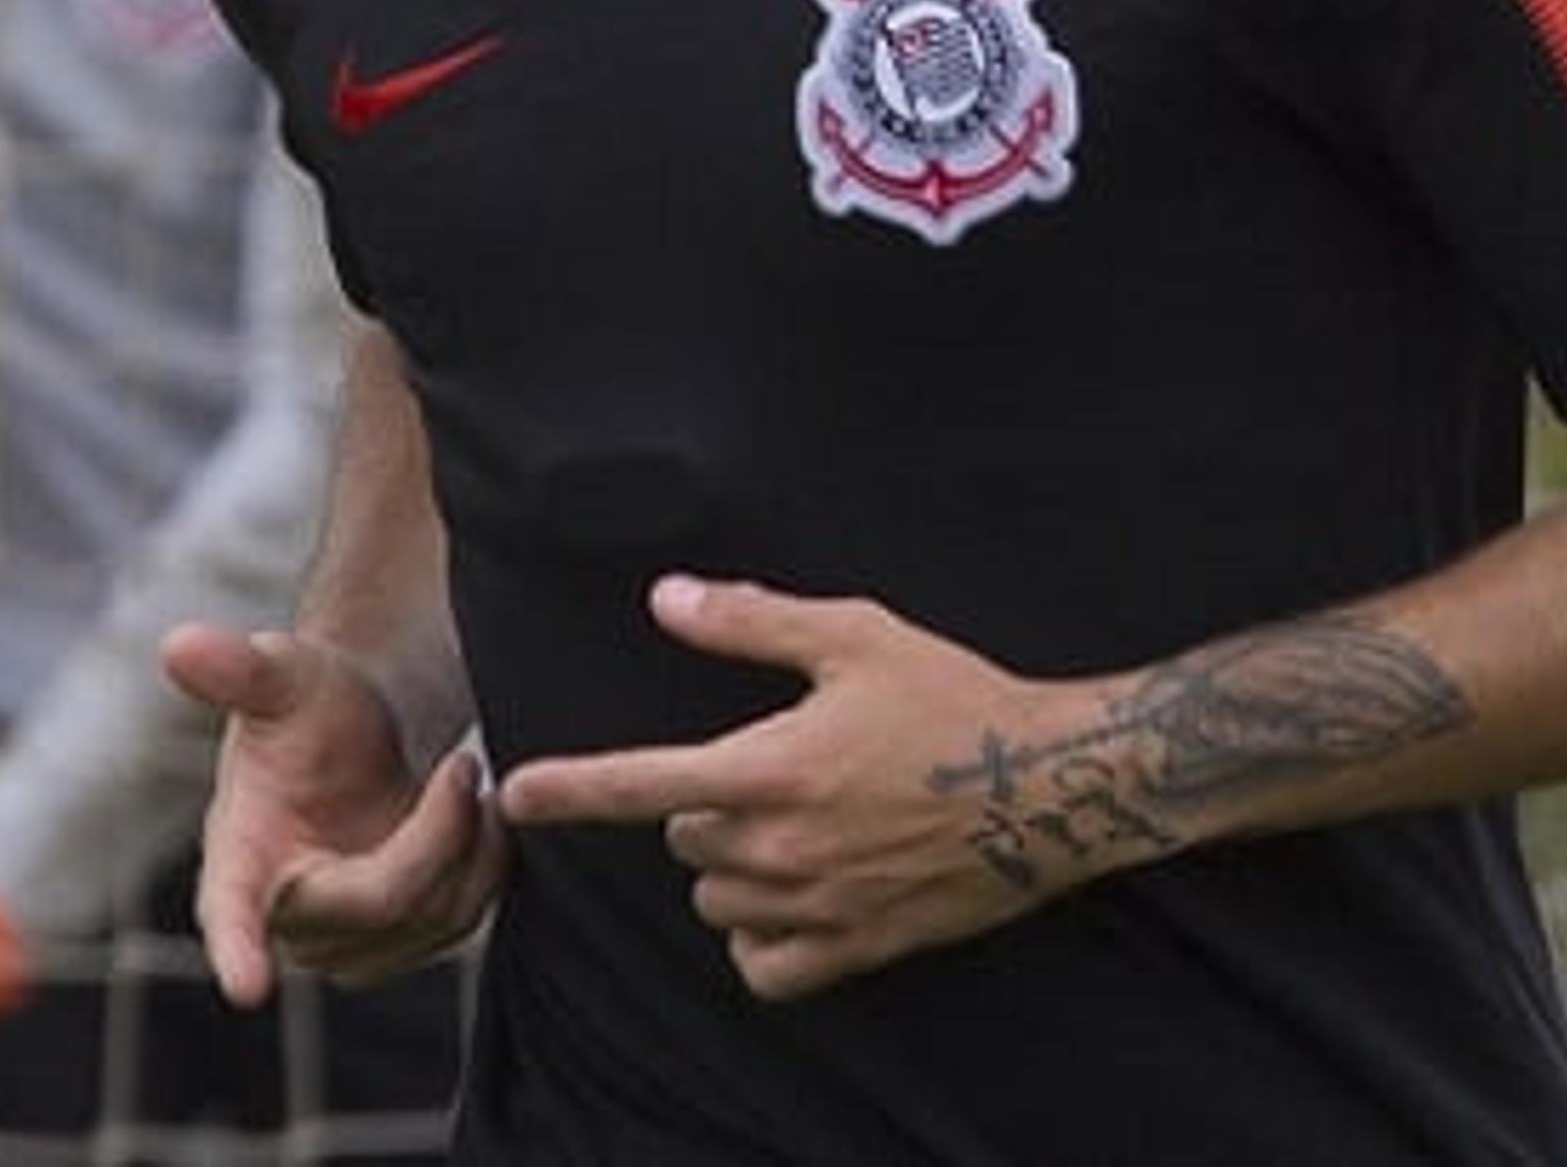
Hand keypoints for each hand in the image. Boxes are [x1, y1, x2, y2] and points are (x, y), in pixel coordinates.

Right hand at [162, 622, 508, 1002]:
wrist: (358, 735)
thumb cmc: (307, 707)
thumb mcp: (282, 676)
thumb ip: (237, 668)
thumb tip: (178, 644)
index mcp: (239, 857)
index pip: (230, 910)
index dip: (236, 948)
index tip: (247, 989)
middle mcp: (286, 918)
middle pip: (382, 901)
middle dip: (436, 830)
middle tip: (460, 765)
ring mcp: (345, 945)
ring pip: (433, 917)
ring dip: (467, 844)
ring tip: (460, 779)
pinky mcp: (399, 947)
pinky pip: (462, 921)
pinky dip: (483, 864)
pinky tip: (476, 817)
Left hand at [494, 576, 1146, 1002]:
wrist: (1051, 786)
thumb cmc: (954, 698)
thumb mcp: (857, 636)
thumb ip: (752, 622)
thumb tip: (666, 599)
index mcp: (775, 769)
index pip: (640, 785)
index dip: (568, 789)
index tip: (515, 791)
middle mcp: (785, 849)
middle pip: (684, 840)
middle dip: (707, 805)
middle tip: (776, 768)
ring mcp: (820, 907)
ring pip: (718, 902)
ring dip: (733, 868)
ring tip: (796, 826)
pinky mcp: (856, 948)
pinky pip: (763, 967)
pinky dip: (762, 937)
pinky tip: (794, 896)